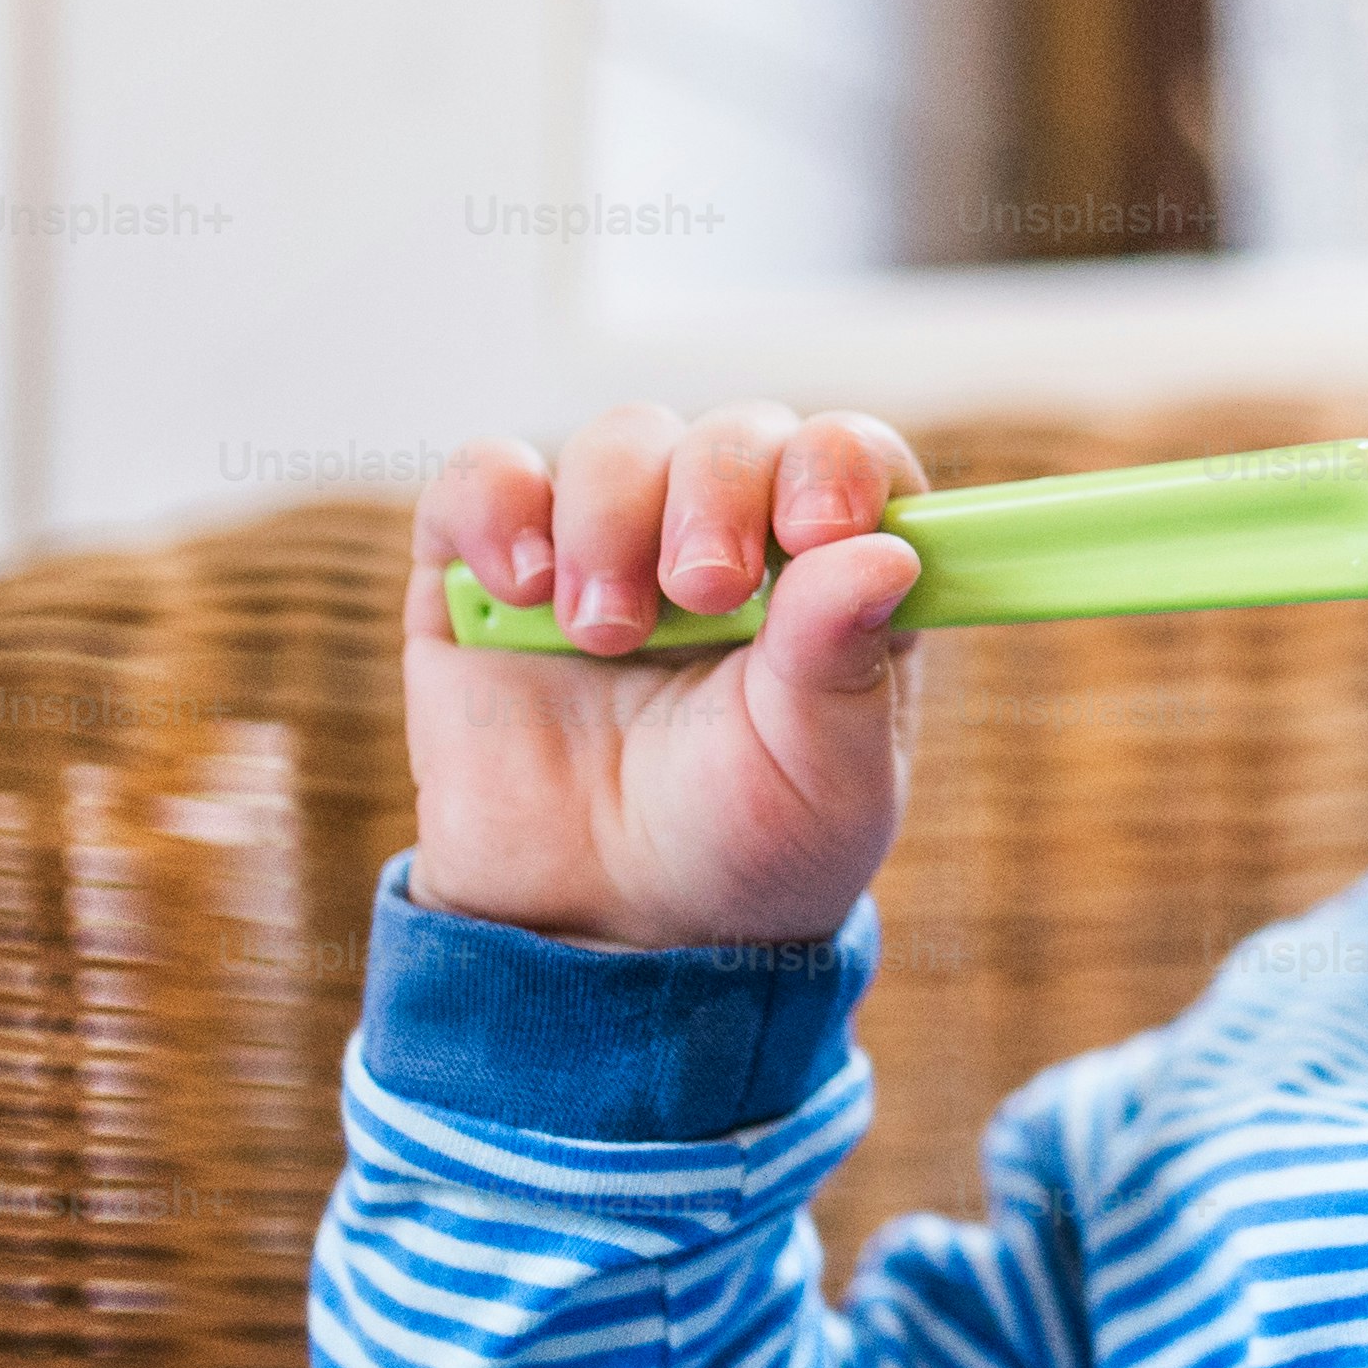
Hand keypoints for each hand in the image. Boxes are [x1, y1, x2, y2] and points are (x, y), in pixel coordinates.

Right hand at [399, 402, 928, 947]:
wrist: (608, 931)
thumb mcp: (826, 775)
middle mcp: (723, 539)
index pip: (847, 456)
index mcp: (828, 575)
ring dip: (612, 519)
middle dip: (716, 493)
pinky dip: (497, 505)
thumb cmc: (744, 847)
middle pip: (728, 437)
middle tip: (704, 591)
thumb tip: (886, 552)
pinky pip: (482, 480)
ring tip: (608, 637)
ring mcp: (605, 546)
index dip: (835, 462)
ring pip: (615, 443)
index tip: (816, 526)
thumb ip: (842, 659)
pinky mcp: (488, 575)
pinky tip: (523, 588)